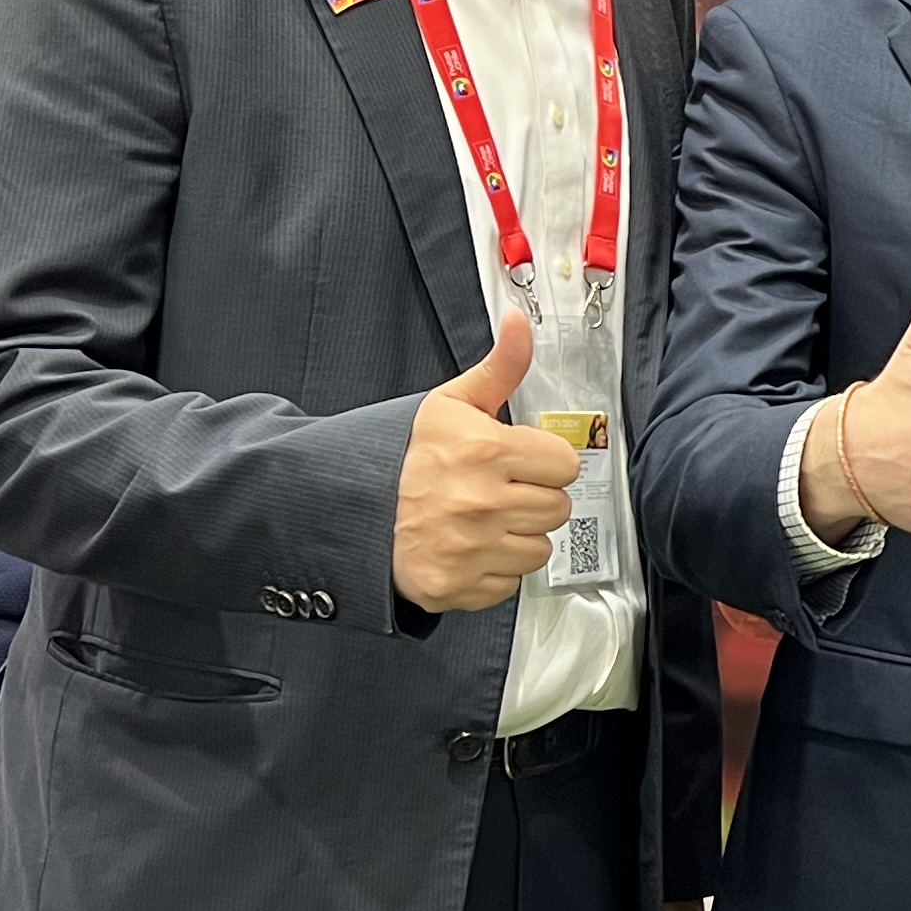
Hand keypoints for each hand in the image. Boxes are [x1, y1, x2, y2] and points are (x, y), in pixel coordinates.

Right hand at [394, 313, 582, 613]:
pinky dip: (493, 570)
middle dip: (533, 498)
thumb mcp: (450, 403)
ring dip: (517, 536)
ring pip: (539, 549)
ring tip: (482, 520)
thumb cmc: (403, 456)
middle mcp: (482, 503)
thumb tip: (522, 323)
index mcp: (486, 451)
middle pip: (557, 508)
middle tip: (498, 491)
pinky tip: (468, 549)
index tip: (518, 462)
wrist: (346, 507)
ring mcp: (470, 550)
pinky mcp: (456, 587)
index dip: (543, 461)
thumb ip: (500, 367)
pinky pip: (508, 583)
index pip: (564, 464)